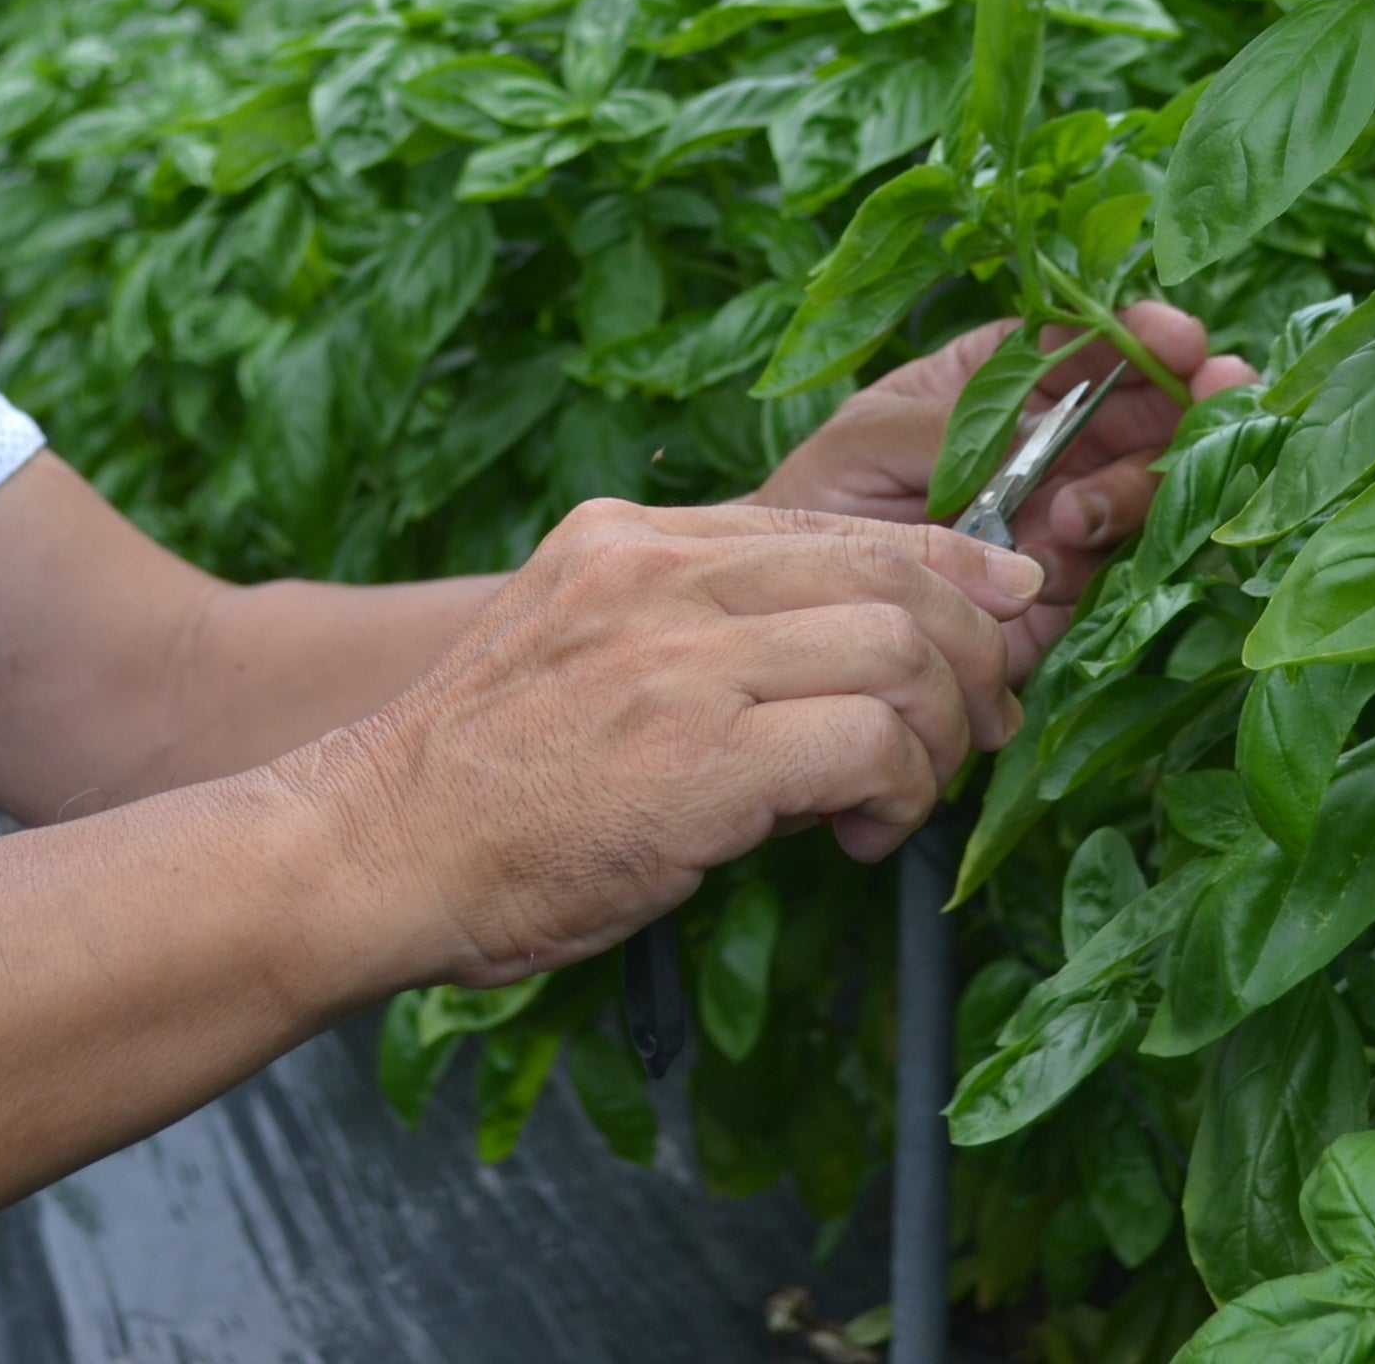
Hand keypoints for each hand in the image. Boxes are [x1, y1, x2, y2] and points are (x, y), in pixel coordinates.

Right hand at [323, 499, 1043, 986]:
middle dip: (973, 653)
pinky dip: (900, 792)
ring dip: (940, 737)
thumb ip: (698, 633)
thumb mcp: (580, 648)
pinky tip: (864, 835)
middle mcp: (662, 574)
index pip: (840, 524)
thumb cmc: (481, 783)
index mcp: (637, 540)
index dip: (951, 563)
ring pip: (901, 651)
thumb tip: (850, 671)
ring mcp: (679, 659)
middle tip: (982, 728)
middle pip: (894, 574)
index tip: (1005, 607)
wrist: (370, 850)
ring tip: (906, 798)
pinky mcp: (699, 758)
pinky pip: (869, 744)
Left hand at [749, 304, 1256, 677]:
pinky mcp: (1066, 582)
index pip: (1078, 344)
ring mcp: (1062, 509)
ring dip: (1143, 477)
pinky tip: (1076, 535)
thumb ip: (950, 424)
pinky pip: (1122, 555)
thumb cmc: (820, 501)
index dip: (1133, 334)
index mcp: (995, 381)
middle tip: (1221, 390)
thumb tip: (1036, 423)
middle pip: (1137, 406)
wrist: (801, 611)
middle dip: (1187, 395)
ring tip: (1078, 507)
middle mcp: (1042, 440)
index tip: (1175, 335)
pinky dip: (1115, 542)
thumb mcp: (867, 437)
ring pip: (1144, 479)